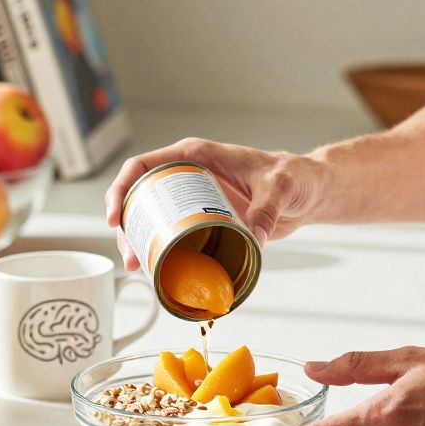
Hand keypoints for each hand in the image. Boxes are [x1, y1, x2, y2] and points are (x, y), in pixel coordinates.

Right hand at [105, 137, 328, 269]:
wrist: (308, 191)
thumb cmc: (294, 176)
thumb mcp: (280, 188)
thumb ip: (268, 208)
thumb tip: (255, 236)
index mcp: (197, 156)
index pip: (145, 165)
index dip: (122, 188)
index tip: (116, 216)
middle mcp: (190, 175)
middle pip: (142, 196)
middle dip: (128, 226)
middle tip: (130, 256)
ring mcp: (195, 198)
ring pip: (154, 217)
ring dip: (140, 241)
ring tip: (139, 267)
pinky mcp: (205, 218)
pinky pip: (175, 232)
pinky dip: (162, 249)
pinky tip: (157, 269)